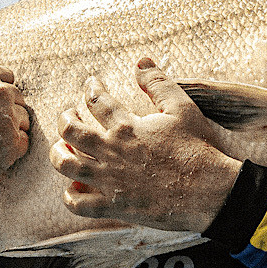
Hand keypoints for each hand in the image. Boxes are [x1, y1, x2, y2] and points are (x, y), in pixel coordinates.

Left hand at [49, 58, 242, 231]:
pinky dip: (70, 196)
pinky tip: (73, 188)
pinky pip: (79, 204)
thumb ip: (159, 83)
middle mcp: (112, 152)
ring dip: (58, 154)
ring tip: (61, 148)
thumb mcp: (182, 108)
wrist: (208, 191)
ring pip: (66, 166)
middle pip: (71, 131)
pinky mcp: (114, 206)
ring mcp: (110, 180)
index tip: (90, 85)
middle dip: (64, 119)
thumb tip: (141, 61)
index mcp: (126, 127)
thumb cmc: (197, 149)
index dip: (90, 89)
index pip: (96, 101)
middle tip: (69, 114)